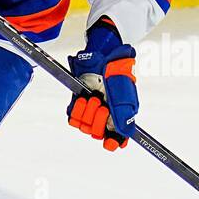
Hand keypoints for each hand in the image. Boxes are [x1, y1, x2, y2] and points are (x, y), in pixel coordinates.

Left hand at [66, 18, 137, 150]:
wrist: (100, 56)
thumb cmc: (116, 73)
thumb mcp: (123, 94)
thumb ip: (123, 116)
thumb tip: (125, 134)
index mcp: (120, 116)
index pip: (116, 139)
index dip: (113, 142)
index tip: (110, 142)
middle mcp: (105, 116)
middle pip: (98, 134)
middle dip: (99, 120)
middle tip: (103, 105)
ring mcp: (90, 110)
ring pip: (85, 127)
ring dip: (88, 112)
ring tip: (94, 97)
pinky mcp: (77, 104)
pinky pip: (73, 118)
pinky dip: (77, 109)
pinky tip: (82, 99)